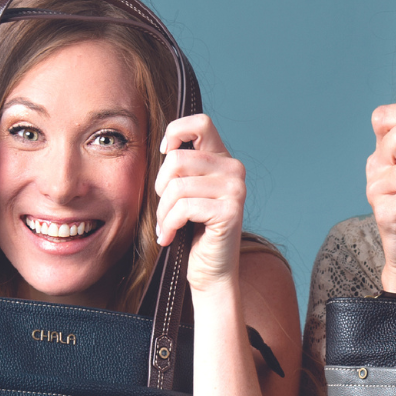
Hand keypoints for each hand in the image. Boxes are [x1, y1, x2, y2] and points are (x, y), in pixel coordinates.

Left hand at [155, 114, 246, 294]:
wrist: (210, 272)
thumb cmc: (193, 233)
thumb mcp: (185, 192)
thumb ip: (180, 167)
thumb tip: (163, 148)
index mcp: (223, 160)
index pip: (200, 122)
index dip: (175, 133)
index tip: (164, 154)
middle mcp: (234, 170)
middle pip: (177, 160)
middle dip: (160, 188)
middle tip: (163, 211)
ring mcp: (235, 190)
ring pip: (177, 186)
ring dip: (163, 212)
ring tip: (166, 227)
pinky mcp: (230, 211)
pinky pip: (184, 207)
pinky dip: (170, 225)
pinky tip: (170, 237)